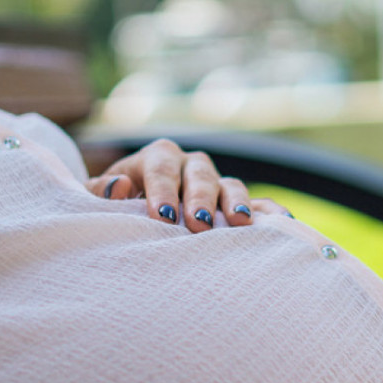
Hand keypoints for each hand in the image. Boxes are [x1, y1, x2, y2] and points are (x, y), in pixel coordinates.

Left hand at [85, 139, 290, 231]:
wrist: (136, 212)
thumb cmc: (116, 208)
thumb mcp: (99, 200)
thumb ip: (100, 193)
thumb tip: (118, 187)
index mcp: (157, 158)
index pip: (160, 168)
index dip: (161, 191)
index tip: (162, 217)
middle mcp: (191, 166)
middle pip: (199, 175)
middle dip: (200, 199)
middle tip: (198, 224)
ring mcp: (217, 184)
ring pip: (230, 186)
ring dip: (237, 204)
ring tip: (241, 224)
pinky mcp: (236, 204)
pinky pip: (258, 205)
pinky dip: (270, 213)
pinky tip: (283, 225)